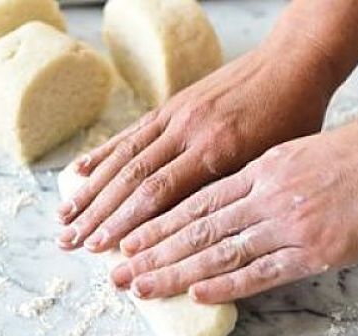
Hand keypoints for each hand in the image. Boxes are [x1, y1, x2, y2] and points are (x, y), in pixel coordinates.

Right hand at [56, 41, 334, 251]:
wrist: (292, 62)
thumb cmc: (293, 115)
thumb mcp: (274, 160)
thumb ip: (231, 190)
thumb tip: (192, 227)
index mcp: (215, 152)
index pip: (158, 195)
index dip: (126, 225)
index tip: (102, 251)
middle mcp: (187, 132)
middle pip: (131, 180)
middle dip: (98, 215)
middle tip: (69, 241)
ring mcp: (176, 115)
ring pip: (123, 157)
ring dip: (90, 189)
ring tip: (64, 215)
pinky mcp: (172, 104)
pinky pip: (131, 132)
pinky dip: (103, 154)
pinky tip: (79, 171)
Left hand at [110, 105, 357, 302]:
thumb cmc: (349, 151)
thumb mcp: (291, 151)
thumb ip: (256, 176)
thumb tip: (226, 199)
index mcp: (257, 169)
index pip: (194, 202)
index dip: (156, 223)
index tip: (127, 240)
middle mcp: (264, 195)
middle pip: (195, 228)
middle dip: (151, 251)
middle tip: (117, 271)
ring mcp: (288, 223)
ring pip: (219, 250)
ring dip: (176, 271)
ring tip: (141, 285)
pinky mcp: (315, 250)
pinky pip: (263, 271)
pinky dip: (228, 284)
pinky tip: (199, 292)